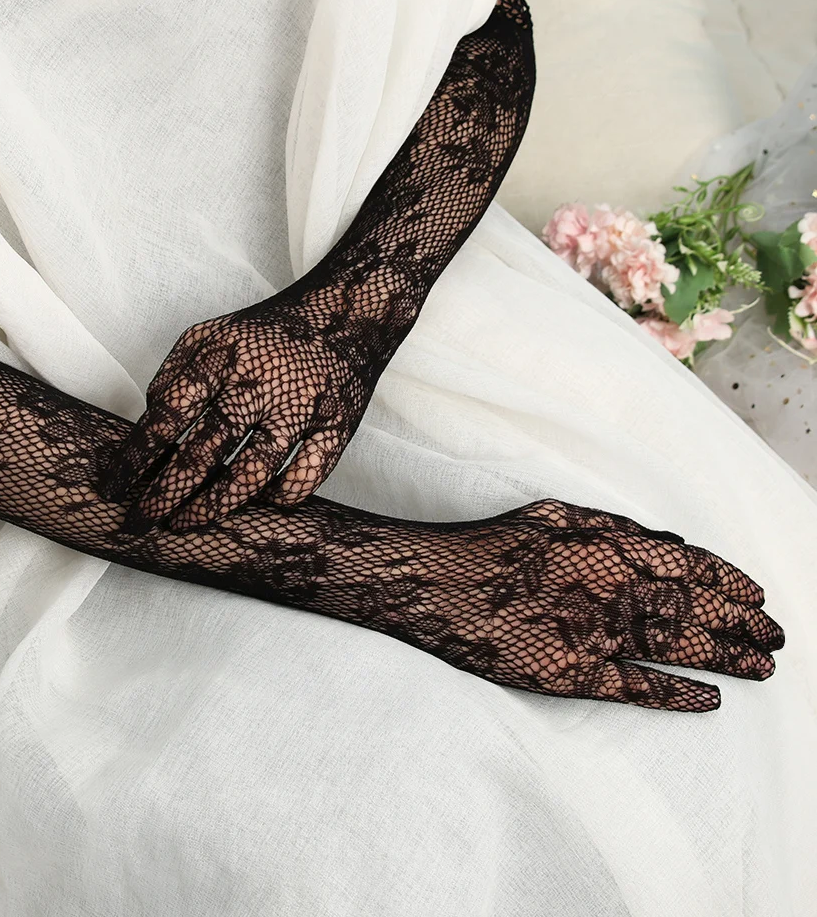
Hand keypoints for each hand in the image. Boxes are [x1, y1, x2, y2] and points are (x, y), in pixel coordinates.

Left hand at [97, 291, 390, 529]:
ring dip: (212, 505)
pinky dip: (279, 497)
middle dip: (164, 493)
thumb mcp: (210, 335)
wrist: (344, 315)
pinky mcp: (335, 426)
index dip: (135, 457)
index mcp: (222, 360)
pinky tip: (258, 503)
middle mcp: (258, 386)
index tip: (115, 487)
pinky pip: (305, 476)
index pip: (167, 415)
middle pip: (203, 451)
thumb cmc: (267, 334)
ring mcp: (299, 408)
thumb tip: (149, 420)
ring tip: (184, 523)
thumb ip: (174, 375)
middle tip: (139, 522)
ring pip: (252, 473)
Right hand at [368, 498, 783, 710]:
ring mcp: (593, 638)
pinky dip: (676, 696)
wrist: (437, 586)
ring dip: (728, 658)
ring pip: (679, 650)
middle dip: (743, 624)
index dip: (730, 581)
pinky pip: (635, 689)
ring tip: (764, 668)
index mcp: (608, 549)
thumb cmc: (494, 545)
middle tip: (777, 638)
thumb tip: (669, 545)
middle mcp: (610, 592)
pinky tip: (709, 700)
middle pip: (696, 611)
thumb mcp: (554, 515)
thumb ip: (613, 528)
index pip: (690, 566)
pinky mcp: (569, 676)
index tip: (758, 595)